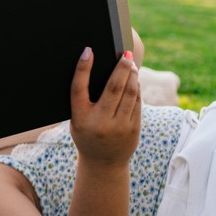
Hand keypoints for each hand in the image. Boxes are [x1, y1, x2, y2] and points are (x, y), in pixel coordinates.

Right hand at [69, 48, 140, 168]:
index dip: (82, 69)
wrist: (103, 163)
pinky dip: (135, 88)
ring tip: (130, 64)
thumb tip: (104, 71)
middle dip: (121, 67)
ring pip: (129, 93)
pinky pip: (136, 102)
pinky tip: (133, 80)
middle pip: (113, 88)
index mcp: (80, 119)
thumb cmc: (87, 135)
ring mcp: (119, 127)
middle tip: (125, 54)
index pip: (78, 89)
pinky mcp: (133, 129)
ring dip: (131, 75)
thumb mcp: (78, 120)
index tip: (88, 51)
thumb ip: (86, 101)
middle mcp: (99, 122)